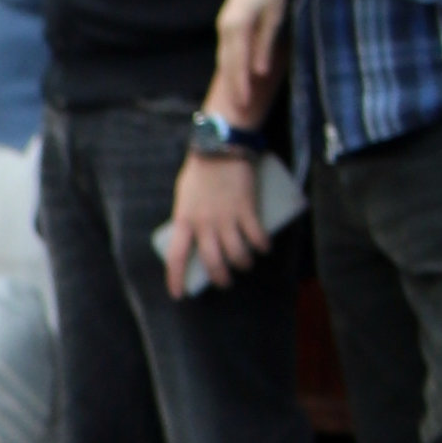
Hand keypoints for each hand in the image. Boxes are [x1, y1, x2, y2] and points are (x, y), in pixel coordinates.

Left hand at [165, 150, 272, 296]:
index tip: (178, 295)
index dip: (176, 279)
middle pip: (212, 262)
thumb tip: (194, 235)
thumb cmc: (200, 171)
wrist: (220, 147)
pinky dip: (262, 246)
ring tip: (245, 265)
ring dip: (243, 264)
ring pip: (237, 253)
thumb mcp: (184, 196)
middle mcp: (204, 223)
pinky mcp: (246, 208)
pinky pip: (256, 236)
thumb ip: (189, 216)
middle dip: (220, 278)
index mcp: (184, 220)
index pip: (177, 257)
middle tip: (225, 282)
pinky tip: (265, 248)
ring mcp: (226, 217)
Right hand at [211, 0, 291, 108]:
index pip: (237, 62)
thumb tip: (259, 72)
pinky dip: (231, 65)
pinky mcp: (228, 21)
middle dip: (233, 86)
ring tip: (236, 98)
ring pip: (225, 56)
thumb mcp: (275, 15)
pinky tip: (237, 75)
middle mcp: (225, 26)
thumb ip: (265, 44)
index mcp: (236, 25)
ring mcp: (224, 23)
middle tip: (237, 111)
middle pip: (227, 62)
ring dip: (231, 77)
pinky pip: (227, 49)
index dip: (240, 84)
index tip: (243, 104)